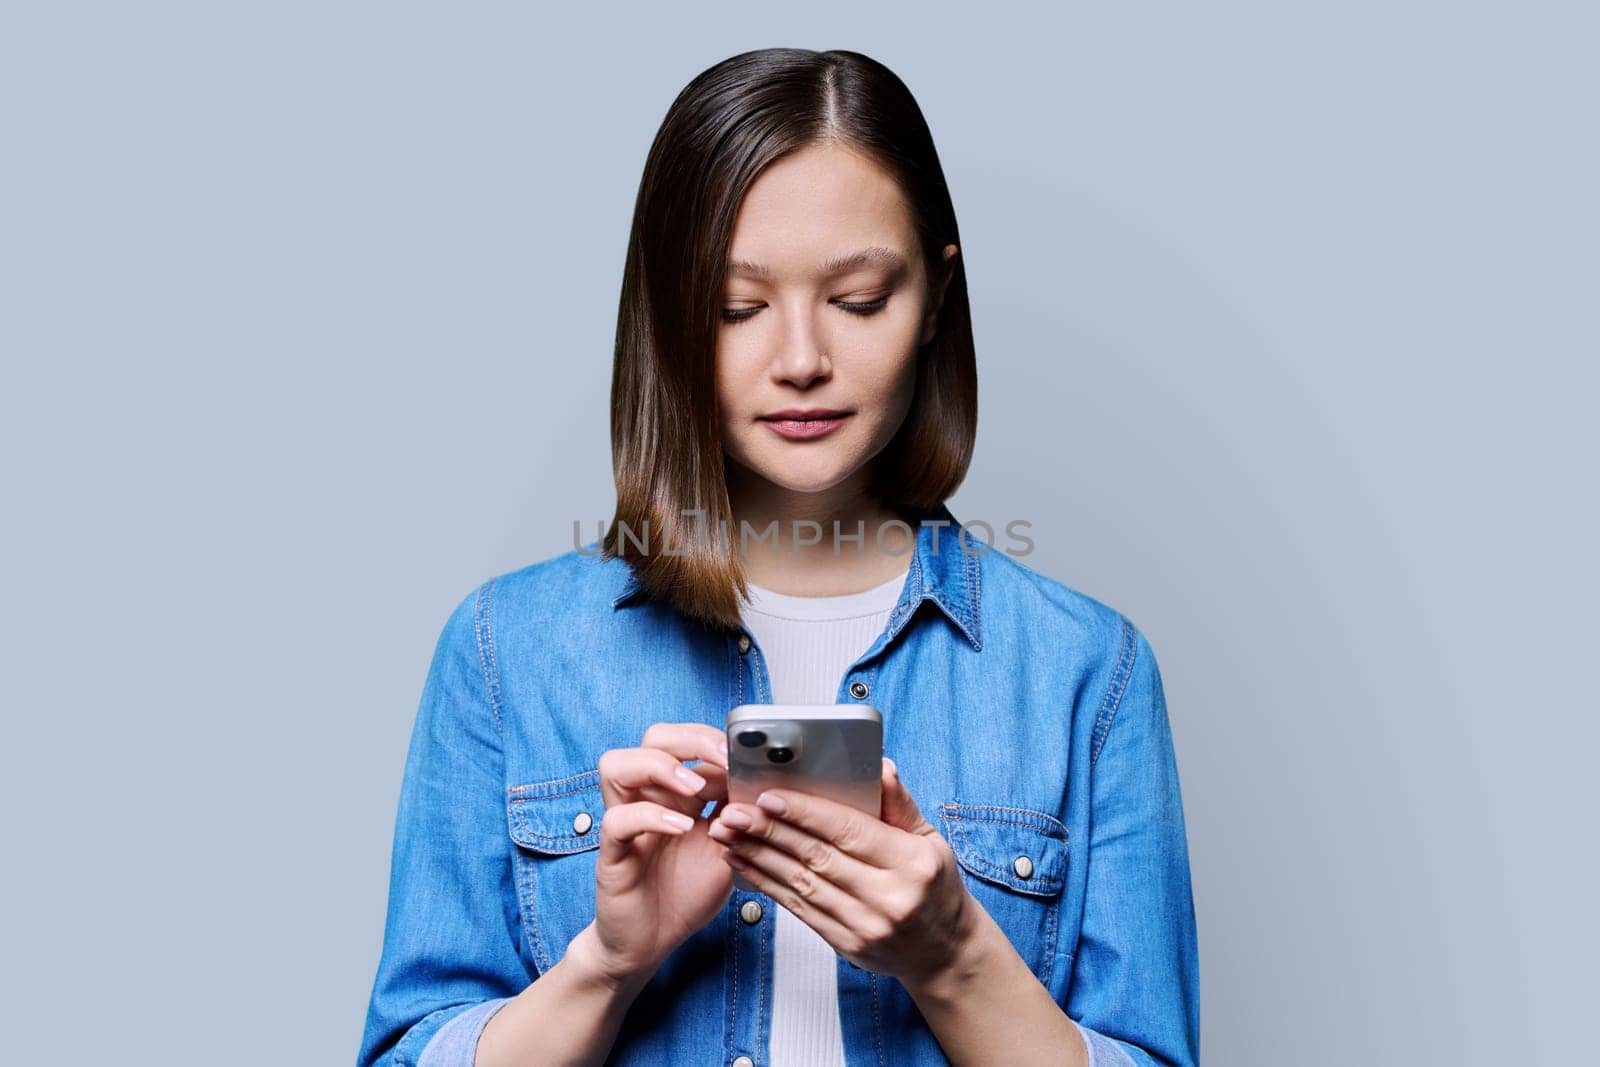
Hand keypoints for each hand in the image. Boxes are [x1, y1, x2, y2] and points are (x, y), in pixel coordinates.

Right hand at [581, 722, 732, 985]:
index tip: (748, 756)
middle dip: (690, 739)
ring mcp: (626, 821)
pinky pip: (617, 819)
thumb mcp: (728, 851)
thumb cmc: (685, 895)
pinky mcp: (611, 852)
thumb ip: (740, 819)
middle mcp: (649, 798)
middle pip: (653, 739)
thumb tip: (763, 783)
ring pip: (617, 765)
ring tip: (695, 788)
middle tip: (723, 758)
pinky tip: (681, 828)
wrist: (652, 943)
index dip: (717, 742)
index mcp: (678, 793)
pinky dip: (651, 815)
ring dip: (661, 767)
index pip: (689, 742)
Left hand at [706, 757, 977, 983]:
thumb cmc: (935, 887)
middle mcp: (887, 896)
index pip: (849, 831)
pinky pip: (797, 908)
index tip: (771, 796)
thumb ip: (899, 804)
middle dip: (769, 831)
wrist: (943, 952)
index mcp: (910, 862)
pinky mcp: (844, 943)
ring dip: (758, 856)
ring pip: (800, 883)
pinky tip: (743, 862)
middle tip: (735, 810)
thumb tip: (880, 766)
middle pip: (817, 856)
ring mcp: (864, 925)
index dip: (807, 813)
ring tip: (727, 833)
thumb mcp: (930, 839)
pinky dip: (766, 883)